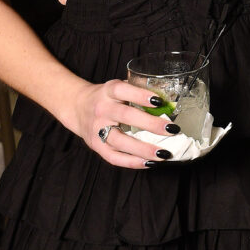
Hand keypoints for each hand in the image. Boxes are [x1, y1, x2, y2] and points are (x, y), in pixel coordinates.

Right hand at [63, 78, 180, 168]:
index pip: (123, 90)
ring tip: (163, 153)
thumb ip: (138, 90)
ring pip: (119, 141)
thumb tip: (169, 99)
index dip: (140, 95)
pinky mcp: (95, 146)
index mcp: (108, 91)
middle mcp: (101, 109)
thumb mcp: (118, 86)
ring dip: (143, 149)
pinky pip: (113, 157)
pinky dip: (132, 162)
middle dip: (150, 124)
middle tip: (172, 129)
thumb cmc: (106, 97)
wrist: (77, 106)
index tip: (159, 101)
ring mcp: (97, 129)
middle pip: (125, 117)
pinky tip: (149, 163)